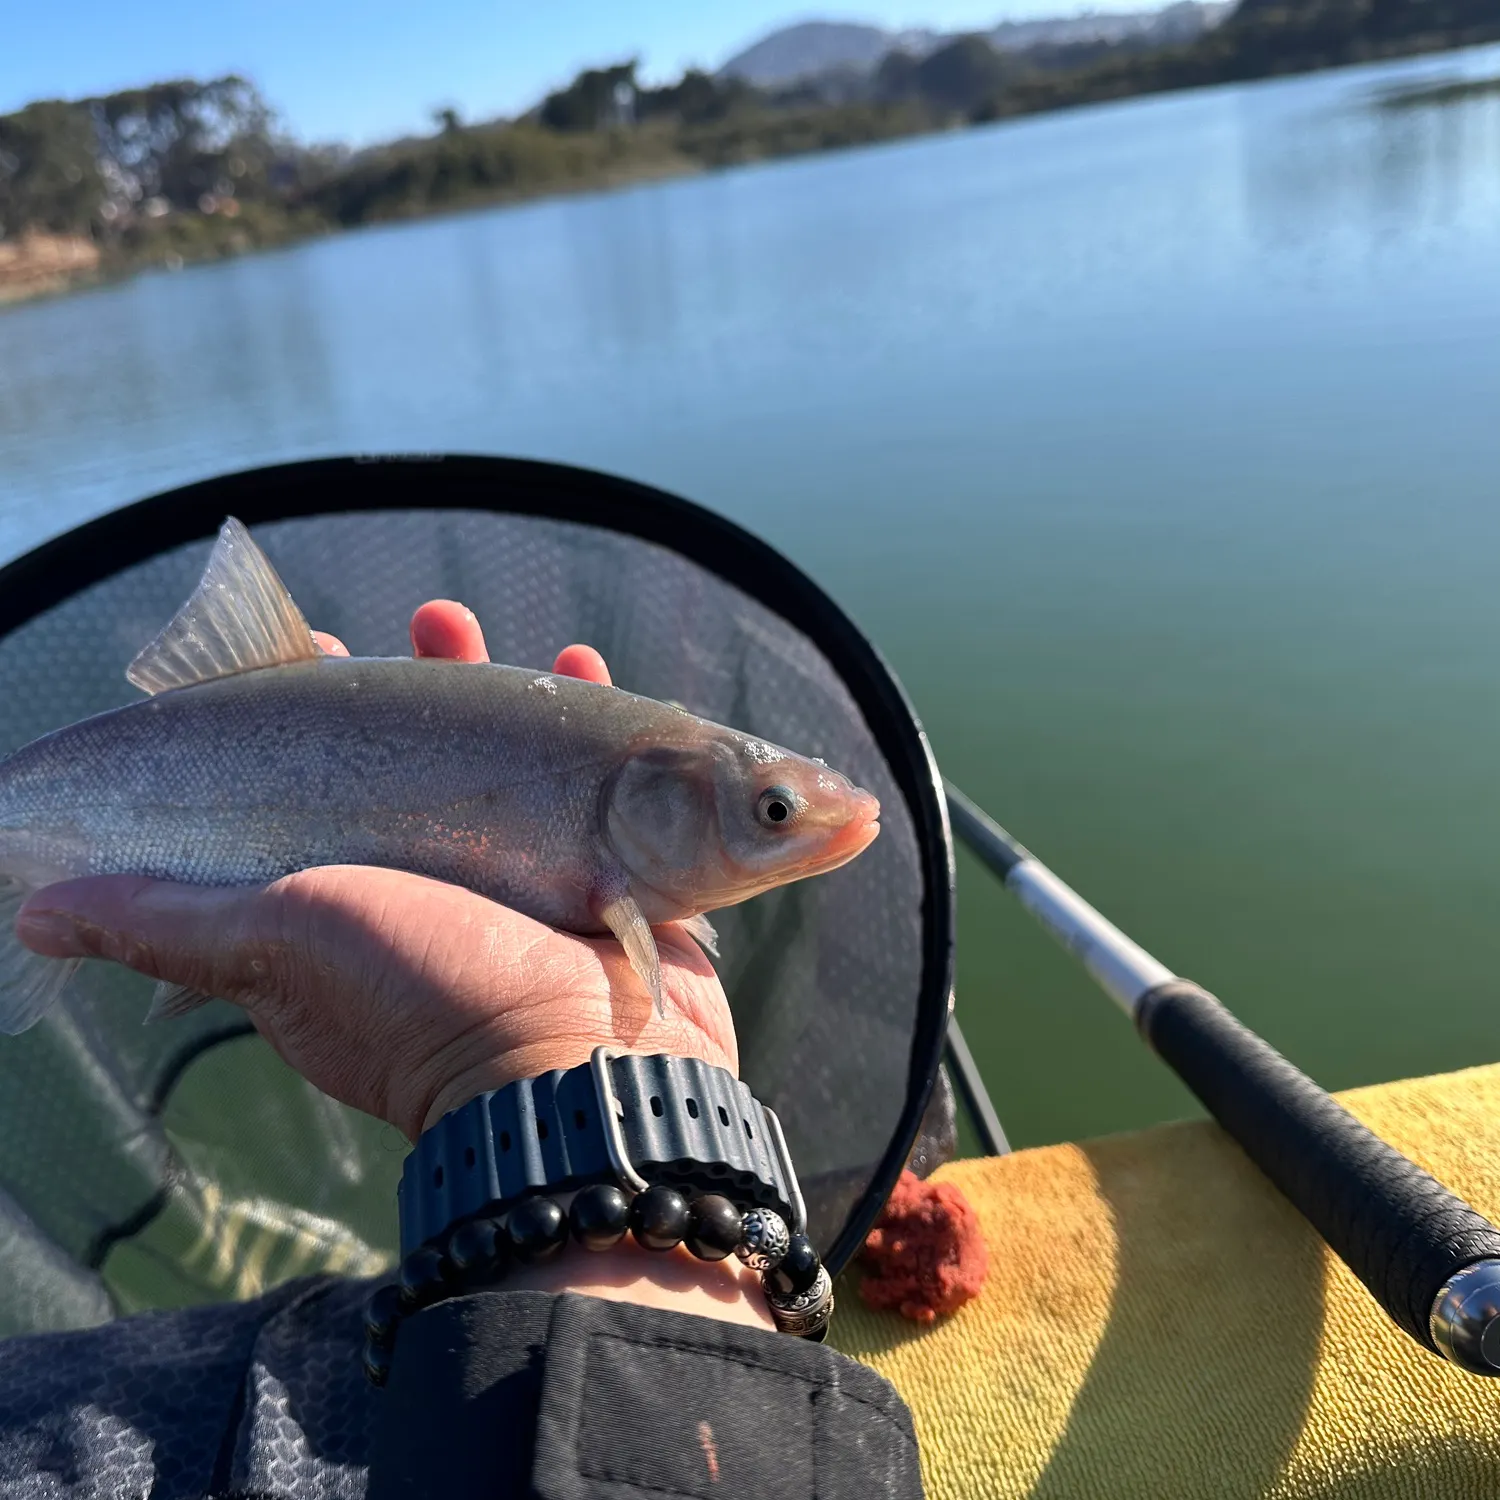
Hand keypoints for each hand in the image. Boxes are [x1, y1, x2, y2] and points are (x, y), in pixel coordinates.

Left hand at [15, 603, 738, 1142]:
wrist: (587, 1062)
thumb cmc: (425, 1003)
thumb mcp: (277, 949)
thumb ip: (167, 924)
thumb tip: (33, 914)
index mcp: (339, 904)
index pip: (309, 789)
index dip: (301, 716)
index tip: (307, 652)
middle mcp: (424, 888)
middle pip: (410, 764)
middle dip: (407, 685)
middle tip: (418, 623)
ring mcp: (514, 880)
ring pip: (496, 763)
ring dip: (488, 686)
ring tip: (470, 623)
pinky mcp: (592, 875)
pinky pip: (584, 780)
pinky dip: (582, 724)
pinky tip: (580, 661)